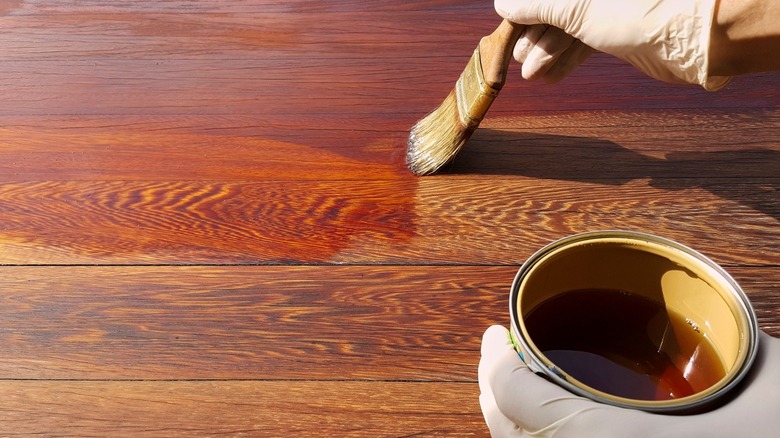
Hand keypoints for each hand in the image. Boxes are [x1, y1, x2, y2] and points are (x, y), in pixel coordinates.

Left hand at [478, 325, 779, 436]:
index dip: (495, 364)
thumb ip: (715, 348)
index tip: (495, 335)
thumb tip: (695, 318)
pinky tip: (554, 425)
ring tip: (517, 390)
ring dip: (514, 425)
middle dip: (494, 394)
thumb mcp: (765, 379)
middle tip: (498, 360)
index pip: (518, 400)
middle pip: (514, 437)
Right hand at [494, 0, 730, 89]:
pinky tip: (551, 76)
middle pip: (554, 10)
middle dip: (536, 36)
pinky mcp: (619, 29)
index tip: (508, 29)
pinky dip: (567, 59)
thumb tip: (504, 4)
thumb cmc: (639, 12)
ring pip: (568, 28)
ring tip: (534, 74)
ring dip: (548, 52)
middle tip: (523, 60)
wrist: (691, 38)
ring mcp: (608, 8)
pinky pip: (584, 42)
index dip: (524, 11)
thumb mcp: (576, 8)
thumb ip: (537, 5)